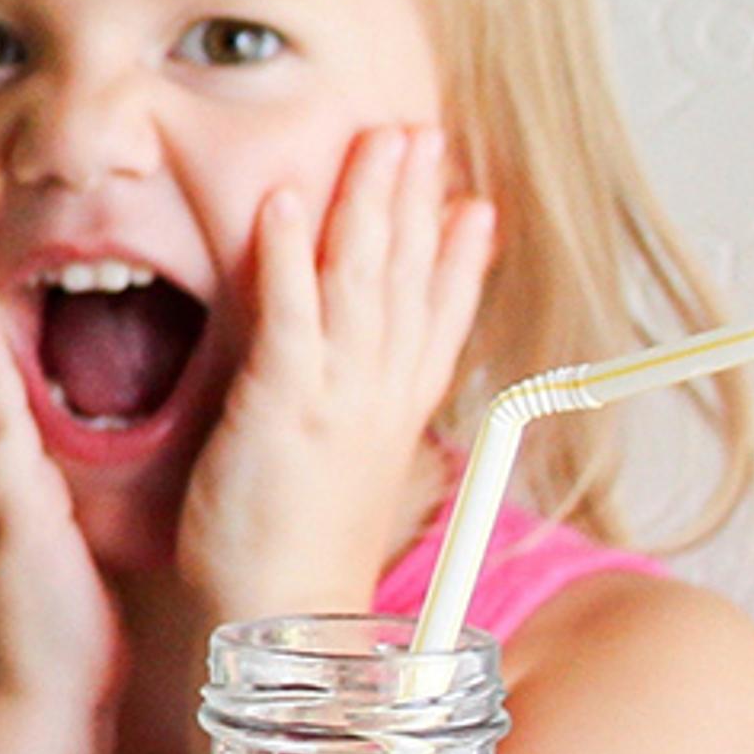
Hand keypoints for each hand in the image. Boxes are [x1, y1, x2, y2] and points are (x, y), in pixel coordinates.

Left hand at [180, 124, 494, 623]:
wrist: (278, 618)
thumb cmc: (294, 555)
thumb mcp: (345, 477)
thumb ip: (359, 422)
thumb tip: (373, 393)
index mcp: (395, 413)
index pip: (438, 319)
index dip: (458, 259)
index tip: (474, 203)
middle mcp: (378, 395)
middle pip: (409, 279)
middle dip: (417, 201)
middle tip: (424, 135)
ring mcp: (334, 395)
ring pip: (362, 279)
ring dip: (370, 203)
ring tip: (381, 142)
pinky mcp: (280, 403)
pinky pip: (289, 314)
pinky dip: (291, 254)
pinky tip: (288, 201)